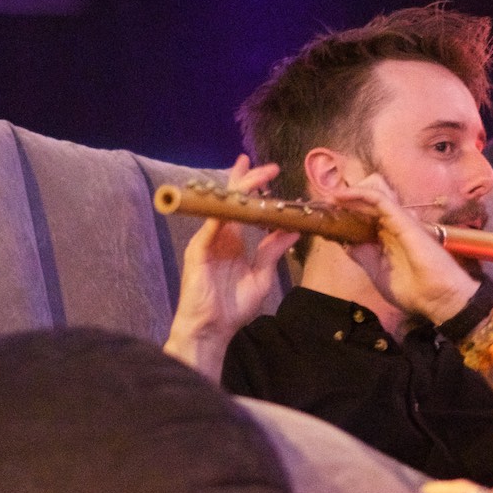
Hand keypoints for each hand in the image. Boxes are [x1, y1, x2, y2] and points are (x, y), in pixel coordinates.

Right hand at [164, 156, 299, 375]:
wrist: (213, 329)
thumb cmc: (234, 307)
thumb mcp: (262, 275)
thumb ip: (273, 251)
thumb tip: (294, 229)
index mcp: (235, 241)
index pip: (244, 208)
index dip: (255, 189)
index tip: (272, 173)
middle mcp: (221, 236)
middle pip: (231, 200)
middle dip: (245, 179)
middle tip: (262, 163)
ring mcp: (208, 241)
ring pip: (222, 207)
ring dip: (237, 189)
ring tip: (252, 173)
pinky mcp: (199, 250)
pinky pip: (212, 225)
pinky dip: (223, 212)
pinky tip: (235, 199)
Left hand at [329, 175, 476, 323]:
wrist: (438, 298)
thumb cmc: (413, 290)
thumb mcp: (378, 274)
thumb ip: (362, 256)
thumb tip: (343, 242)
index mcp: (386, 240)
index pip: (362, 221)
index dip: (343, 218)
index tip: (323, 219)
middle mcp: (392, 227)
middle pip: (365, 206)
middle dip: (342, 204)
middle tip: (322, 205)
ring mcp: (398, 221)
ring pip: (371, 196)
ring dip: (348, 195)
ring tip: (329, 196)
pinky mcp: (402, 219)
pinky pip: (379, 199)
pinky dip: (359, 194)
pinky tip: (341, 196)